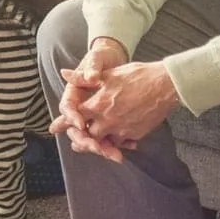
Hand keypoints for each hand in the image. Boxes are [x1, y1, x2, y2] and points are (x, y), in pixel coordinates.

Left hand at [52, 54, 180, 163]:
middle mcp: (108, 120)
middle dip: (81, 138)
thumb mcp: (108, 74)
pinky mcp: (135, 133)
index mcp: (98, 104)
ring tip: (95, 145)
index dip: (64, 122)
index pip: (75, 116)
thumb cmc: (137, 75)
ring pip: (105, 141)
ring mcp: (122, 129)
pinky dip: (118, 142)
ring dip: (99, 143)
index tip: (54, 128)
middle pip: (88, 135)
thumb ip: (84, 77)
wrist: (165, 85)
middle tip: (75, 142)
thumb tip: (65, 73)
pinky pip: (122, 141)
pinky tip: (117, 141)